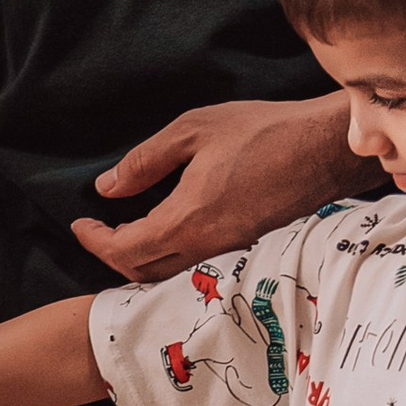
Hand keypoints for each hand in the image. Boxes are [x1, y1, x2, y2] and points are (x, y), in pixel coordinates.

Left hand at [70, 94, 362, 280]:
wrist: (325, 150)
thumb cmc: (264, 132)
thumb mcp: (193, 131)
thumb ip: (145, 161)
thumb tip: (107, 187)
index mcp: (187, 219)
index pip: (125, 249)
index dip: (95, 241)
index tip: (79, 224)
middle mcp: (206, 246)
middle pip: (142, 271)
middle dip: (111, 255)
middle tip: (96, 231)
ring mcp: (229, 253)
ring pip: (168, 274)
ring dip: (139, 260)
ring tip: (123, 233)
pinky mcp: (247, 249)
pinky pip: (194, 266)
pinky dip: (168, 258)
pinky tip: (165, 233)